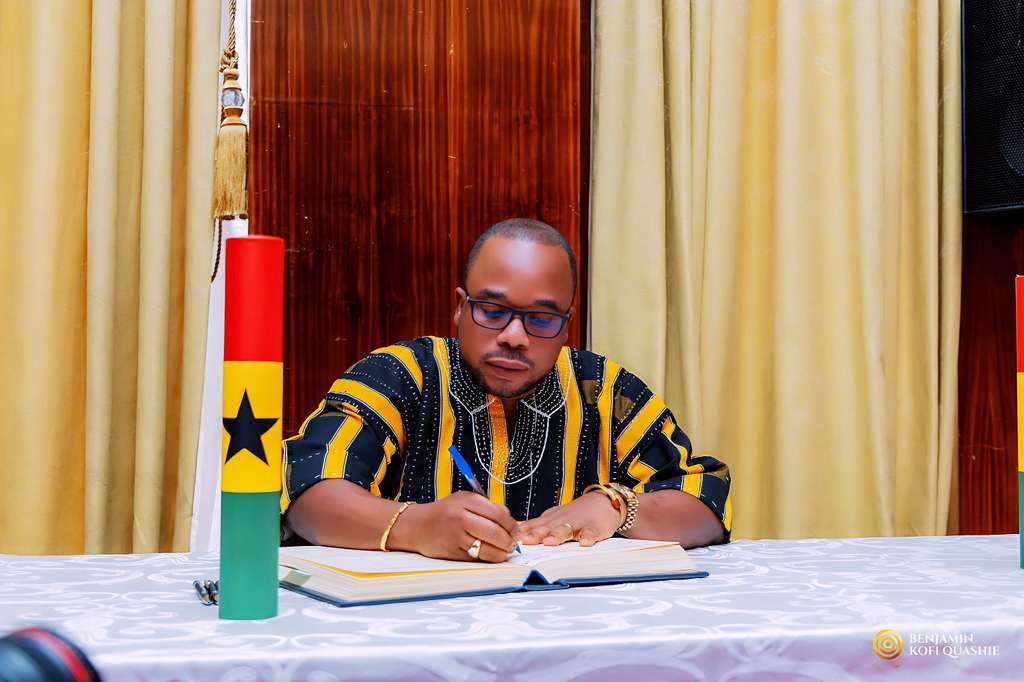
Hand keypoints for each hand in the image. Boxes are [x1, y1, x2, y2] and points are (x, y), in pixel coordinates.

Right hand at [391, 491, 518, 562]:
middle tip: (512, 543)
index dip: (511, 524)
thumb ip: (486, 506)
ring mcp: (456, 537)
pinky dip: (489, 558)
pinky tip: (490, 554)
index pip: (498, 514)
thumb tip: (510, 521)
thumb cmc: (444, 512)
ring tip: (504, 550)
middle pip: (495, 532)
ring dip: (502, 553)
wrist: (416, 526)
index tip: (515, 529)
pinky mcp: (454, 554)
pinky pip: (478, 559)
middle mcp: (460, 518)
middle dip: (509, 540)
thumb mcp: (463, 500)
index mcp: (465, 501)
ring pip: (489, 550)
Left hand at [517, 492, 620, 546]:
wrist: (603, 502)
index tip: (512, 538)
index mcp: (551, 520)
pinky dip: (588, 537)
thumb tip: (514, 529)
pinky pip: (591, 533)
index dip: (524, 532)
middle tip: (526, 541)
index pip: (535, 525)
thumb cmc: (576, 514)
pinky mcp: (595, 528)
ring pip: (566, 530)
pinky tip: (584, 542)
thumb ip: (536, 524)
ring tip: (550, 542)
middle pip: (547, 528)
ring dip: (557, 535)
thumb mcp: (554, 517)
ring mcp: (579, 524)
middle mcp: (562, 521)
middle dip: (536, 534)